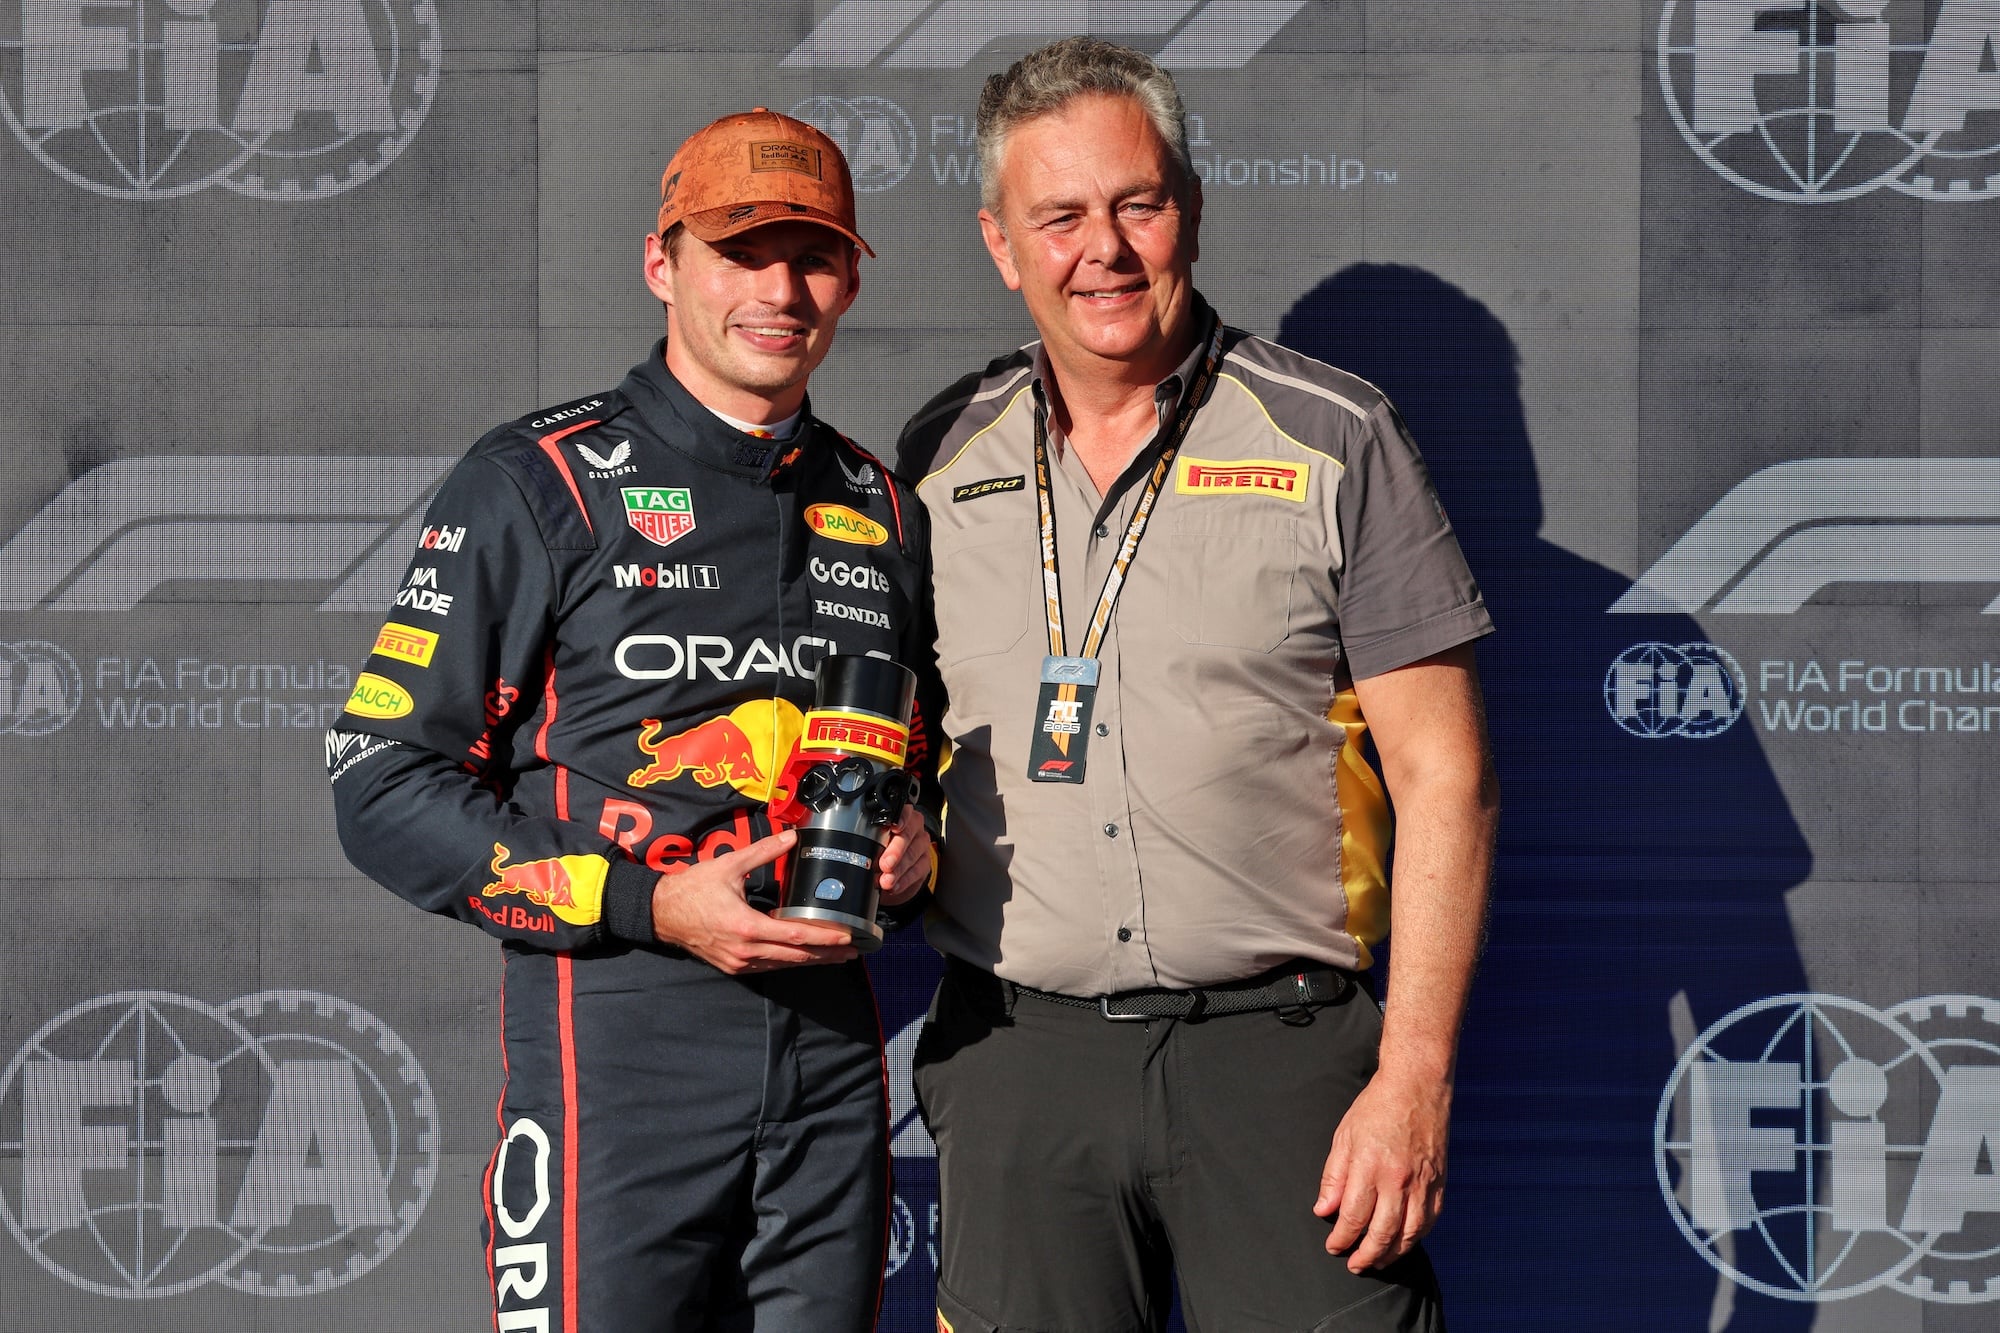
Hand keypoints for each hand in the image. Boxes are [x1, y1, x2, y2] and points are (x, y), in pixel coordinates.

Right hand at [649, 829, 856, 973]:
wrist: (661, 913)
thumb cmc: (693, 889)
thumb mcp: (729, 865)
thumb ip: (763, 851)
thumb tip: (791, 837)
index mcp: (748, 927)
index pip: (797, 936)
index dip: (826, 938)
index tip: (848, 938)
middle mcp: (746, 950)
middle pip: (797, 956)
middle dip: (828, 955)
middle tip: (854, 950)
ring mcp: (739, 962)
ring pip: (784, 965)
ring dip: (812, 961)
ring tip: (837, 956)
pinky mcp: (733, 966)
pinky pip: (769, 966)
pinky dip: (790, 961)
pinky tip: (805, 956)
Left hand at [876, 806, 932, 907]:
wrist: (889, 868)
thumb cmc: (878, 849)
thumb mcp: (872, 840)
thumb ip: (868, 839)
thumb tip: (857, 850)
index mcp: (900, 816)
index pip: (903, 812)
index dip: (900, 819)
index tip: (893, 828)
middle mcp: (913, 827)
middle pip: (907, 835)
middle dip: (895, 851)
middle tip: (885, 864)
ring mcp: (921, 844)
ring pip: (913, 855)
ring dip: (898, 870)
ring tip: (885, 880)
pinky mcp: (925, 862)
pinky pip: (917, 871)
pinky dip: (904, 880)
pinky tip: (894, 886)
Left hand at [1313, 1070, 1449, 1272]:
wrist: (1417, 1086)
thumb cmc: (1376, 1108)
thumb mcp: (1344, 1136)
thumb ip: (1334, 1177)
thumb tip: (1324, 1210)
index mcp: (1370, 1166)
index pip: (1354, 1216)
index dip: (1342, 1238)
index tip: (1334, 1247)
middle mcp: (1398, 1179)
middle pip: (1382, 1232)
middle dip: (1366, 1255)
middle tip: (1354, 1264)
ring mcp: (1422, 1182)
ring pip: (1409, 1233)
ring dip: (1391, 1253)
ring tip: (1378, 1261)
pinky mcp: (1439, 1182)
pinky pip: (1429, 1220)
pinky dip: (1416, 1237)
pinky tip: (1403, 1242)